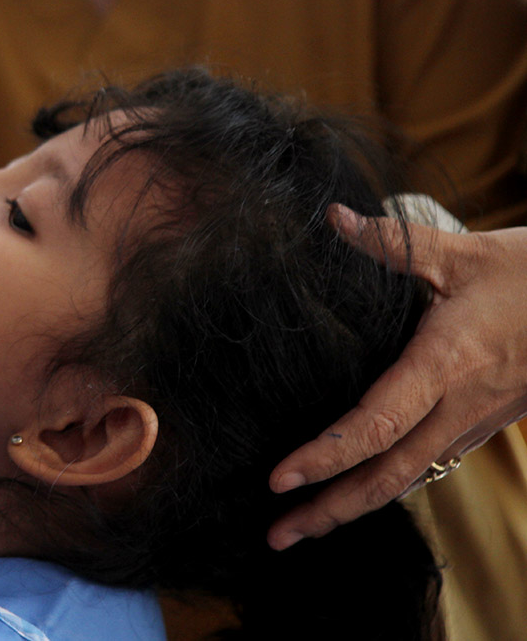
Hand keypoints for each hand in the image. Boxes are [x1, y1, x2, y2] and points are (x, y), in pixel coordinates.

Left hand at [267, 197, 526, 549]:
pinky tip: (355, 497)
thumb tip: (332, 219)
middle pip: (386, 476)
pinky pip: (426, 467)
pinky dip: (386, 489)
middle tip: (276, 536)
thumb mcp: (461, 253)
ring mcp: (472, 423)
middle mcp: (458, 407)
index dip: (325, 457)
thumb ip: (391, 243)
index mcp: (446, 366)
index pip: (375, 426)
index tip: (279, 480)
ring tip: (304, 529)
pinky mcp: (479, 424)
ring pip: (408, 480)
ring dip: (354, 507)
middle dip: (329, 511)